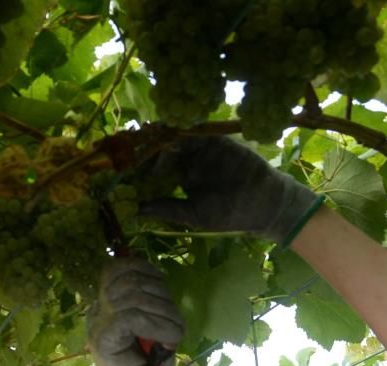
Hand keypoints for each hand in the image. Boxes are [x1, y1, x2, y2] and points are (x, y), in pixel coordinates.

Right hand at [87, 258, 183, 365]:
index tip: (165, 293)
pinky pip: (132, 317)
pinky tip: (169, 340)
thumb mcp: (154, 325)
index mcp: (107, 302)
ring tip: (175, 333)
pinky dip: (158, 325)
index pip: (119, 267)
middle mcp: (99, 309)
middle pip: (131, 279)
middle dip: (163, 296)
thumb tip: (156, 277)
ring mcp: (98, 323)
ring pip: (134, 297)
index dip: (146, 270)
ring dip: (165, 313)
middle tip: (175, 322)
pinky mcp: (103, 339)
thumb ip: (151, 301)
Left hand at [140, 135, 323, 244]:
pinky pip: (198, 130)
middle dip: (144, 147)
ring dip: (159, 136)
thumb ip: (168, 209)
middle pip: (161, 147)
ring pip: (176, 136)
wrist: (265, 205)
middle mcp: (189, 159)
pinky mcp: (218, 139)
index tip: (121, 168)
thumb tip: (137, 210)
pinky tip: (168, 132)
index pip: (154, 167)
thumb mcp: (194, 215)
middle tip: (128, 149)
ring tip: (144, 139)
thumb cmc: (230, 215)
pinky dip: (183, 129)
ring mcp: (203, 147)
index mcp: (181, 176)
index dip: (139, 166)